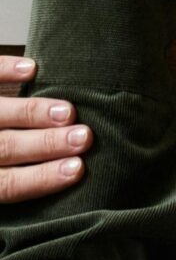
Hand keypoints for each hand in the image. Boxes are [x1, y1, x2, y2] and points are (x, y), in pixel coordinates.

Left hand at [0, 57, 88, 205]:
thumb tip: (28, 189)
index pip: (5, 185)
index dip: (41, 178)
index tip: (77, 171)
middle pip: (5, 148)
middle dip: (47, 144)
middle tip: (84, 138)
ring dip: (34, 111)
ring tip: (69, 111)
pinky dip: (5, 70)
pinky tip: (32, 70)